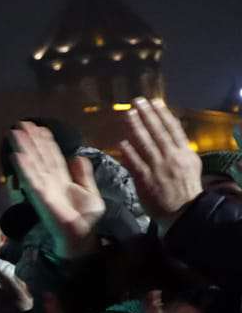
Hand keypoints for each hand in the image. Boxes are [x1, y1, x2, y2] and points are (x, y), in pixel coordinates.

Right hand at [8, 122, 105, 257]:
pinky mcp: (40, 197)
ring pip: (33, 163)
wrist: (83, 236)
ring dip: (24, 148)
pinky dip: (24, 168)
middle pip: (39, 156)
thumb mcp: (90, 192)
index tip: (40, 128)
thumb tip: (78, 156)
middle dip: (31, 140)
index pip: (53, 156)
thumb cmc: (86, 218)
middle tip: (22, 123)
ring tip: (15, 132)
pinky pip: (31, 180)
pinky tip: (17, 155)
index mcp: (63, 179)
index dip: (46, 142)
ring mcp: (44, 188)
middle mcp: (50, 181)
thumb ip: (83, 175)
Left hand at [120, 97, 202, 230]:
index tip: (154, 101)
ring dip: (136, 127)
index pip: (173, 129)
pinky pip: (135, 162)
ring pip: (145, 144)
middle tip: (137, 101)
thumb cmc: (186, 187)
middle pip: (157, 132)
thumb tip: (172, 133)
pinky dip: (128, 151)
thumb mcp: (190, 164)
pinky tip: (121, 141)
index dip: (163, 114)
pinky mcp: (145, 179)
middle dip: (147, 115)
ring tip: (128, 114)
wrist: (183, 211)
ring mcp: (157, 168)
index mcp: (184, 153)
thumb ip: (180, 149)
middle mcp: (171, 157)